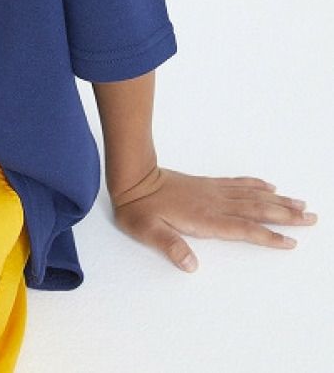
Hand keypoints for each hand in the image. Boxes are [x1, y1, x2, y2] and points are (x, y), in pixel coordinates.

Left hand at [110, 165, 317, 272]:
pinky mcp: (205, 184)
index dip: (267, 236)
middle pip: (256, 210)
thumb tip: (190, 265)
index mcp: (204, 218)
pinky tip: (268, 186)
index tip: (291, 242)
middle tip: (312, 217)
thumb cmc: (137, 208)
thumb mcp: (148, 232)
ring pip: (251, 196)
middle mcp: (213, 203)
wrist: (131, 177)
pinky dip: (255, 184)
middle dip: (285, 215)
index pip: (243, 229)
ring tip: (300, 203)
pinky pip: (236, 183)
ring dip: (277, 200)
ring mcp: (211, 192)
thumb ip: (169, 247)